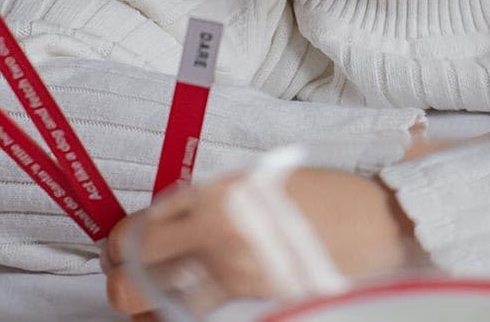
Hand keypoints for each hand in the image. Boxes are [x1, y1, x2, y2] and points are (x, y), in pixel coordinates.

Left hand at [103, 168, 415, 317]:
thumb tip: (176, 216)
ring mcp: (231, 267)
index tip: (119, 245)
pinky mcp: (249, 297)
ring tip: (149, 297)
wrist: (369, 222)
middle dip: (121, 272)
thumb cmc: (322, 194)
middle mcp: (217, 228)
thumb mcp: (262, 180)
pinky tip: (183, 305)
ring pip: (156, 297)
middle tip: (124, 273)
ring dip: (145, 299)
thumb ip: (216, 196)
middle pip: (136, 264)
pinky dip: (182, 309)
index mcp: (219, 191)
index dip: (122, 238)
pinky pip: (197, 309)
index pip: (146, 220)